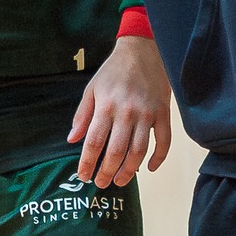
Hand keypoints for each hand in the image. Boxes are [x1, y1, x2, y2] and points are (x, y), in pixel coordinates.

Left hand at [69, 36, 171, 187]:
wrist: (143, 51)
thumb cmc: (113, 71)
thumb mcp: (92, 89)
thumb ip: (82, 115)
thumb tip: (72, 139)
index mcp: (106, 106)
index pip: (94, 141)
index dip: (87, 162)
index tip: (83, 176)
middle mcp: (126, 112)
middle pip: (116, 151)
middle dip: (107, 172)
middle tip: (101, 183)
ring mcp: (147, 114)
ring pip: (139, 151)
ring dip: (129, 170)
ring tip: (120, 181)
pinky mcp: (163, 114)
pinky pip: (163, 142)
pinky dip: (158, 158)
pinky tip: (148, 169)